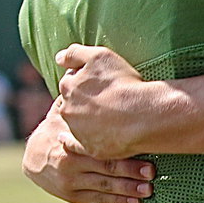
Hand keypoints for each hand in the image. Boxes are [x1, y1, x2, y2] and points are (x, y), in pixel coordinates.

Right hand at [23, 107, 154, 202]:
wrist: (34, 158)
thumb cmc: (58, 130)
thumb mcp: (62, 114)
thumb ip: (75, 98)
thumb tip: (79, 66)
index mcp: (70, 141)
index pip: (98, 144)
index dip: (120, 148)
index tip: (142, 147)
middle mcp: (70, 162)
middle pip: (105, 167)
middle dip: (130, 170)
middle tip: (152, 171)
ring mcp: (71, 181)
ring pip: (104, 185)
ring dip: (129, 189)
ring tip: (148, 190)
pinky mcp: (73, 195)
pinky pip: (98, 199)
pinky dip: (118, 202)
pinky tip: (135, 202)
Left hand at [56, 43, 162, 158]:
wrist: (144, 115)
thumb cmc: (124, 84)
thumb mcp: (99, 56)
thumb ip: (74, 54)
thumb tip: (59, 58)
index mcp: (68, 86)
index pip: (70, 82)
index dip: (84, 82)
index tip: (99, 84)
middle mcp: (67, 110)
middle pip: (71, 104)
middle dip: (82, 102)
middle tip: (102, 101)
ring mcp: (78, 131)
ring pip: (76, 124)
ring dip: (83, 121)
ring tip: (104, 119)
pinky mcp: (90, 148)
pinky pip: (77, 147)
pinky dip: (74, 143)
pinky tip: (77, 139)